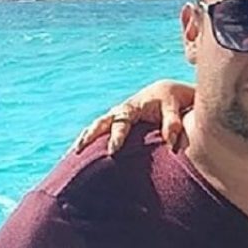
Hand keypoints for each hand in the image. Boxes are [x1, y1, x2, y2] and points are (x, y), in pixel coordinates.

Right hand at [72, 79, 196, 154]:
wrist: (165, 92)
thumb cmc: (171, 100)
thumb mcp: (175, 108)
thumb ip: (173, 124)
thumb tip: (172, 145)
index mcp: (133, 107)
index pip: (122, 122)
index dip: (117, 136)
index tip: (112, 150)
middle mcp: (120, 111)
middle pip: (101, 123)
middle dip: (90, 136)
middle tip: (79, 151)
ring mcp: (115, 116)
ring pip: (96, 126)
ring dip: (84, 138)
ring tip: (73, 154)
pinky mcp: (114, 122)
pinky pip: (98, 131)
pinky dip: (88, 140)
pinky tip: (78, 155)